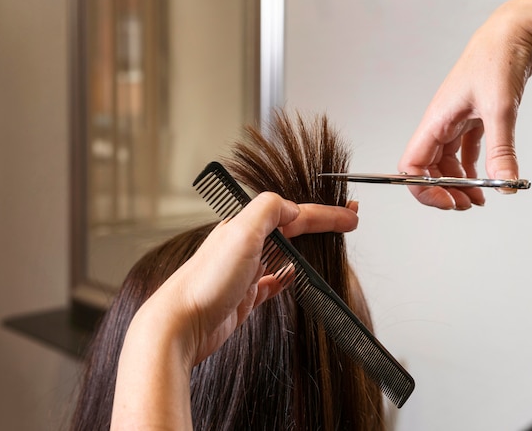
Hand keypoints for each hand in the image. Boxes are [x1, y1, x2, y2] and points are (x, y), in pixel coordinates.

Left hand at [111, 193, 357, 429]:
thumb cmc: (205, 282)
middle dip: (320, 226)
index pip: (293, 213)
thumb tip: (292, 208)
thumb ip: (268, 210)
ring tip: (328, 247)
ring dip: (307, 249)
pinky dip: (288, 278)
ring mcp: (245, 272)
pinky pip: (274, 282)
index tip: (350, 216)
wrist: (180, 324)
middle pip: (291, 230)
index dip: (325, 214)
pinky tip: (295, 279)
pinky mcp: (245, 297)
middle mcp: (244, 245)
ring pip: (284, 254)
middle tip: (347, 224)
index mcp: (244, 225)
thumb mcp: (240, 232)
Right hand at [398, 0, 531, 209]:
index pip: (412, 166)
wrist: (514, 33)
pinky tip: (487, 178)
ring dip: (460, 184)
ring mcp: (455, 122)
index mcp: (434, 122)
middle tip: (467, 205)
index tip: (448, 201)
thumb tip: (504, 184)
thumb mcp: (499, 109)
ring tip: (480, 198)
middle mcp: (440, 124)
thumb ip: (500, 151)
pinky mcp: (472, 119)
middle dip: (444, 191)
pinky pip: (465, 152)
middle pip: (429, 170)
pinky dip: (473, 169)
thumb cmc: (496, 59)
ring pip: (447, 164)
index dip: (423, 189)